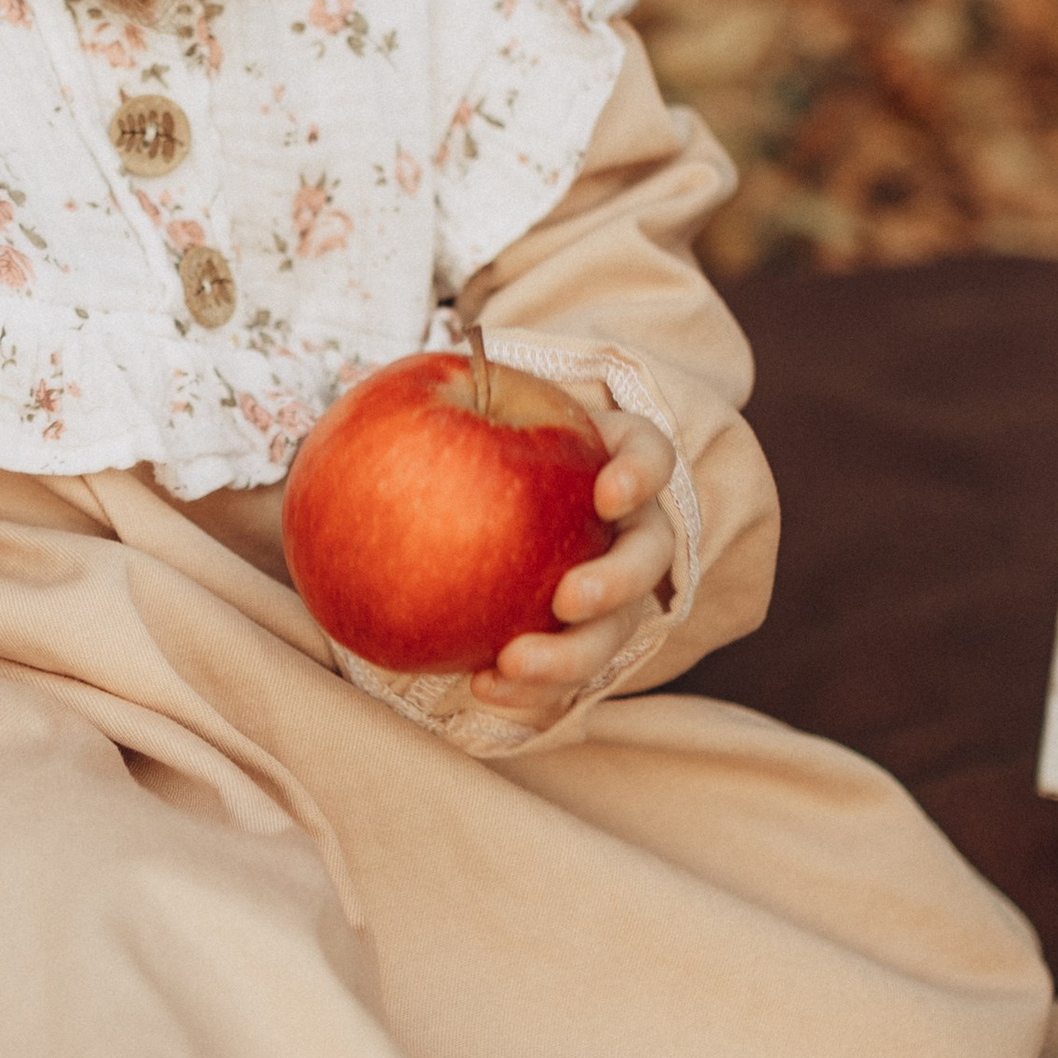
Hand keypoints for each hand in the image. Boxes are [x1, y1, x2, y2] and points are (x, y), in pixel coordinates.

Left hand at [469, 407, 676, 729]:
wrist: (472, 494)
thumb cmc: (478, 435)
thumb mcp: (474, 401)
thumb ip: (457, 390)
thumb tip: (409, 370)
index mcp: (613, 459)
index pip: (648, 455)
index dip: (638, 473)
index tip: (606, 493)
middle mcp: (626, 526)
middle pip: (646, 556)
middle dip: (616, 582)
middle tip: (568, 600)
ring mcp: (607, 586)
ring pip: (614, 628)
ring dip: (572, 653)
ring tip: (514, 664)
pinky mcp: (572, 636)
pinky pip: (560, 670)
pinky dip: (527, 687)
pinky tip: (480, 686)